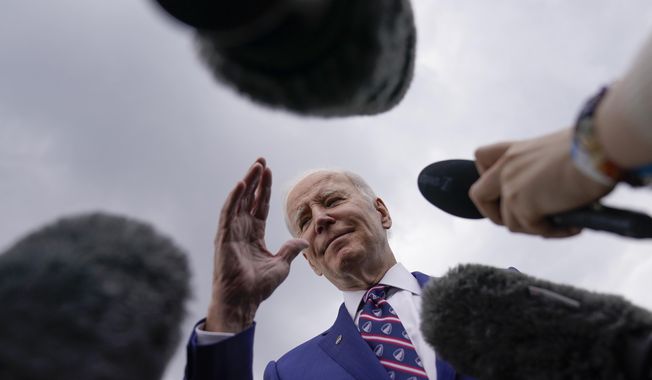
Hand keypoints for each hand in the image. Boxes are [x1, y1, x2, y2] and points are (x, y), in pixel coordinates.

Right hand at [206, 158, 307, 331]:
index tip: (269, 171)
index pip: (260, 206)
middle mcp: (241, 229)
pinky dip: (234, 198)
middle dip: (256, 179)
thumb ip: (291, 249)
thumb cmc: (258, 287)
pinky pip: (229, 213)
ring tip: (255, 166)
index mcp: (254, 234)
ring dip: (247, 182)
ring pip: (239, 200)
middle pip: (249, 198)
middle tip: (261, 160)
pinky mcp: (224, 237)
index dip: (265, 189)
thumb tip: (305, 240)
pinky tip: (242, 184)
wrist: (243, 301)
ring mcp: (231, 232)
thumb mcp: (282, 265)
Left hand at [469, 128, 612, 237]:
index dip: (486, 176)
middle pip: (478, 196)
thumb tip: (549, 194)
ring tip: (560, 224)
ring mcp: (511, 187)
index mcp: (514, 150)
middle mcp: (506, 167)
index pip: (481, 158)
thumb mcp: (555, 153)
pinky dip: (552, 231)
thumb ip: (540, 170)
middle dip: (496, 214)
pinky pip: (532, 229)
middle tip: (525, 219)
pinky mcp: (522, 205)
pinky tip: (572, 226)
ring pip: (508, 222)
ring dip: (533, 227)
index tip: (506, 186)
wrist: (598, 148)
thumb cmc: (589, 148)